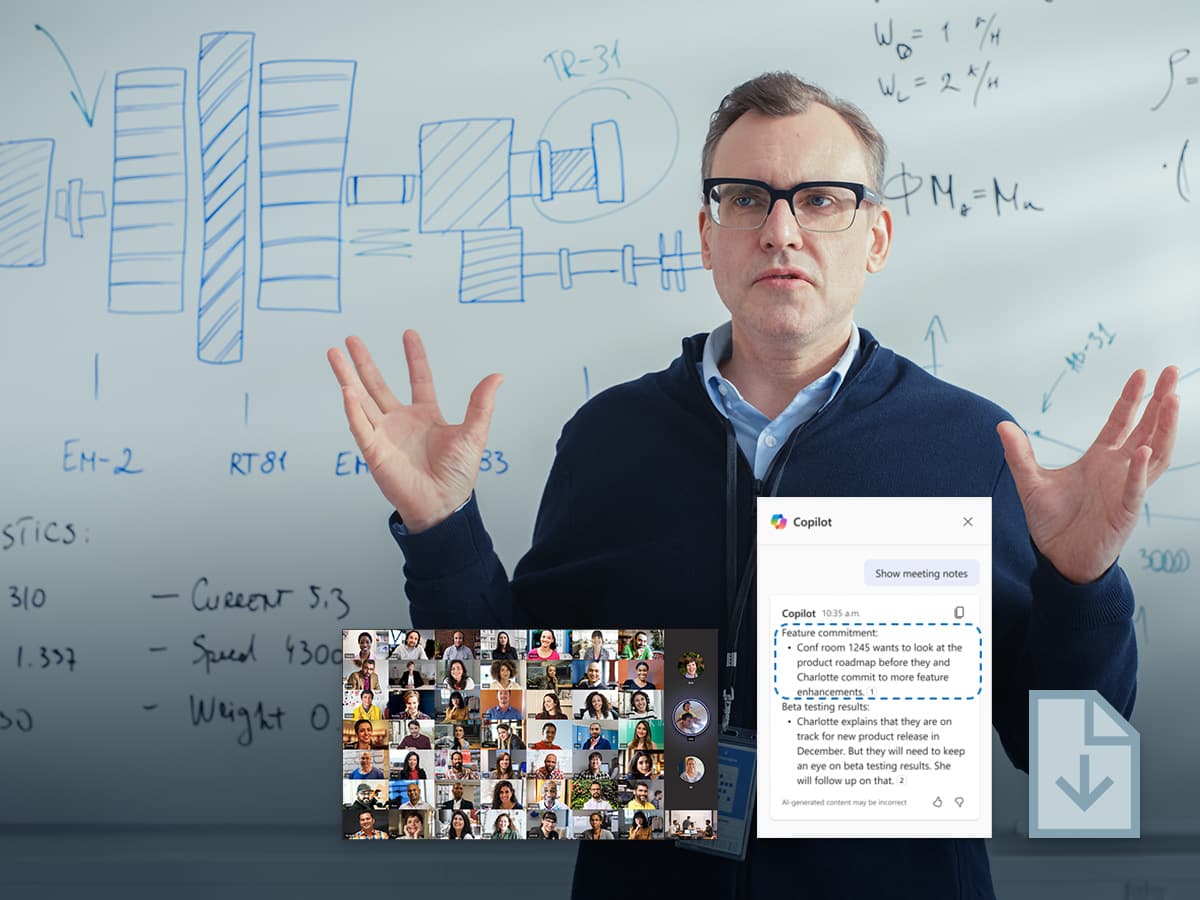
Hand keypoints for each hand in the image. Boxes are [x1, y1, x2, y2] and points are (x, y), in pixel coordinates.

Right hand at [327, 331, 502, 532]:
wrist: (443, 505)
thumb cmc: (457, 475)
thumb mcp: (473, 434)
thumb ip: (481, 404)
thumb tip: (497, 377)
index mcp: (426, 415)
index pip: (419, 379)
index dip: (414, 357)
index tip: (409, 334)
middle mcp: (401, 421)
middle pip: (378, 384)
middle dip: (364, 362)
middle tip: (352, 339)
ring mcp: (385, 434)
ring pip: (361, 399)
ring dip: (347, 377)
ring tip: (334, 354)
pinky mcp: (374, 450)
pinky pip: (360, 425)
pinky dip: (352, 408)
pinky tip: (346, 389)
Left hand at [997, 367, 1179, 583]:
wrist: (1058, 558)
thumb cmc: (1052, 522)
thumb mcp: (1030, 482)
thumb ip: (1019, 454)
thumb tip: (1002, 425)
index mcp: (1100, 459)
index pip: (1121, 422)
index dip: (1132, 398)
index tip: (1142, 373)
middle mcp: (1118, 470)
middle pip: (1147, 429)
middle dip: (1160, 401)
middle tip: (1172, 372)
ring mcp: (1125, 489)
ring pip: (1153, 454)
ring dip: (1163, 429)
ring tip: (1171, 400)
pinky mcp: (1125, 513)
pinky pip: (1135, 489)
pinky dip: (1139, 471)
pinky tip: (1142, 452)